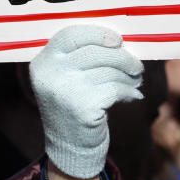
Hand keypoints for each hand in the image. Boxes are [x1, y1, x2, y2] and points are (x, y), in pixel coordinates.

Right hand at [30, 25, 143, 179]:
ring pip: (109, 70)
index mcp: (42, 62)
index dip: (98, 33)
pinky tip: (133, 95)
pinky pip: (116, 89)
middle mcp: (50, 74)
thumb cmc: (73, 103)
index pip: (71, 34)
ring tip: (136, 80)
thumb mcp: (64, 77)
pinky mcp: (83, 107)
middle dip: (123, 57)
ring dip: (129, 75)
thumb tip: (118, 39)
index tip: (118, 40)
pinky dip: (129, 91)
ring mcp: (66, 90)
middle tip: (137, 65)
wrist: (69, 146)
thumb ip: (79, 56)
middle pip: (95, 51)